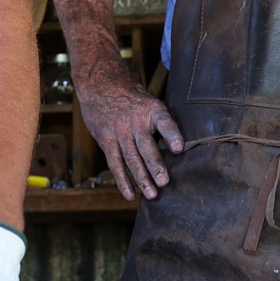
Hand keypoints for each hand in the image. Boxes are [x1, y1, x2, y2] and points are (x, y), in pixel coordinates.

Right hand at [74, 70, 184, 199]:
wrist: (100, 85)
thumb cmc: (131, 98)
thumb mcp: (148, 101)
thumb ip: (160, 123)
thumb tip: (180, 148)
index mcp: (152, 109)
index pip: (164, 122)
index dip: (172, 134)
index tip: (179, 148)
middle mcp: (136, 121)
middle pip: (146, 145)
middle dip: (155, 165)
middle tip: (164, 182)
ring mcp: (120, 132)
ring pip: (131, 158)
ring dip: (141, 178)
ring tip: (152, 194)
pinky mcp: (106, 140)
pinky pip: (115, 162)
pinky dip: (122, 180)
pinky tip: (130, 194)